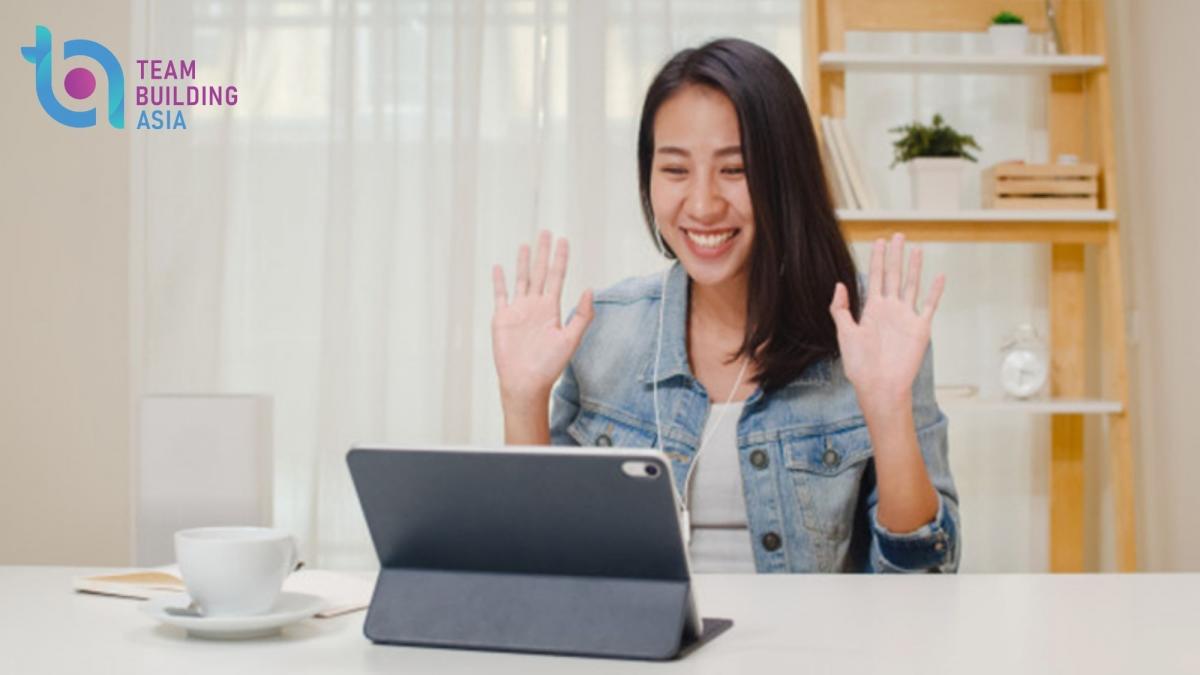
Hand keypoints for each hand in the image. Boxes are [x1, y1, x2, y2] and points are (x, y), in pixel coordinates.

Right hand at [492, 230, 593, 407]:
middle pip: (539, 272)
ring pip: (521, 279)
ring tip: (525, 244)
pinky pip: (500, 295)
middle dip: (543, 253)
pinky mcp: (503, 318)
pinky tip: (499, 267)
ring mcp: (518, 311)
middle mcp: (535, 306)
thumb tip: (589, 290)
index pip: (557, 277)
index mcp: (551, 309)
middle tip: (546, 232)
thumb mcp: (570, 339)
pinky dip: (499, 281)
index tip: (563, 241)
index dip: (560, 259)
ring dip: (523, 262)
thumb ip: (581, 316)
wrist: (526, 382)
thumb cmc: (549, 366)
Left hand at [829, 233, 944, 407]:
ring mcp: (906, 317)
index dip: (877, 259)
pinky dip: (935, 291)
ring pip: (911, 285)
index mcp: (871, 310)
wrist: (879, 386)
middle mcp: (890, 310)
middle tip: (897, 235)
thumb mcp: (844, 334)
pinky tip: (939, 276)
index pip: (875, 278)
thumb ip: (840, 309)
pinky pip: (929, 305)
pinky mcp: (920, 328)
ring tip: (916, 248)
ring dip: (914, 267)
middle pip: (894, 275)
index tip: (878, 241)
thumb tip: (840, 284)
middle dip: (895, 255)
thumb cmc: (860, 365)